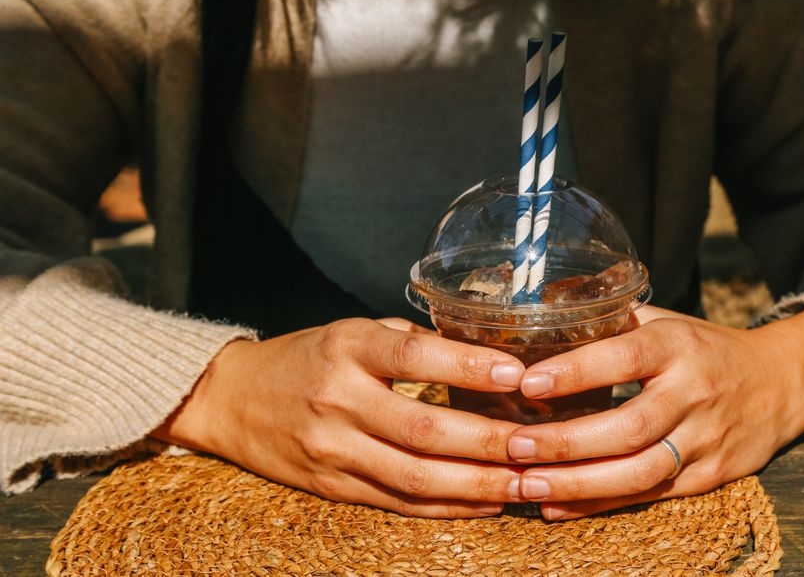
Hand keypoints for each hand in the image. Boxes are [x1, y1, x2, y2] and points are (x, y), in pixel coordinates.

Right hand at [152, 317, 527, 517]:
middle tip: (538, 445)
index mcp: (345, 348)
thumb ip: (409, 343)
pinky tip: (486, 502)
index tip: (516, 375)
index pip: (412, 357)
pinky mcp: (332, 486)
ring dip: (477, 484)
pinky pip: (398, 502)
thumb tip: (481, 355)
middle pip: (423, 430)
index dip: (468, 367)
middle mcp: (337, 399)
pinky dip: (447, 507)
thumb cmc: (304, 357)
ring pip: (415, 477)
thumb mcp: (351, 331)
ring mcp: (332, 449)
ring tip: (525, 483)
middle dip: (489, 442)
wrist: (230, 399)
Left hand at [505, 304, 803, 519]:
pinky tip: (557, 507)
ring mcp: (705, 438)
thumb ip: (612, 321)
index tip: (528, 383)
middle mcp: (694, 392)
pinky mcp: (710, 475)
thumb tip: (540, 313)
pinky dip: (601, 504)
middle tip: (515, 446)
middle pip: (629, 427)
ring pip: (640, 471)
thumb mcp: (666, 321)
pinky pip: (650, 495)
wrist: (782, 382)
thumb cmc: (705, 348)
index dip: (575, 372)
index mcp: (678, 345)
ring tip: (528, 485)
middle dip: (567, 442)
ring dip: (580, 484)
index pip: (624, 357)